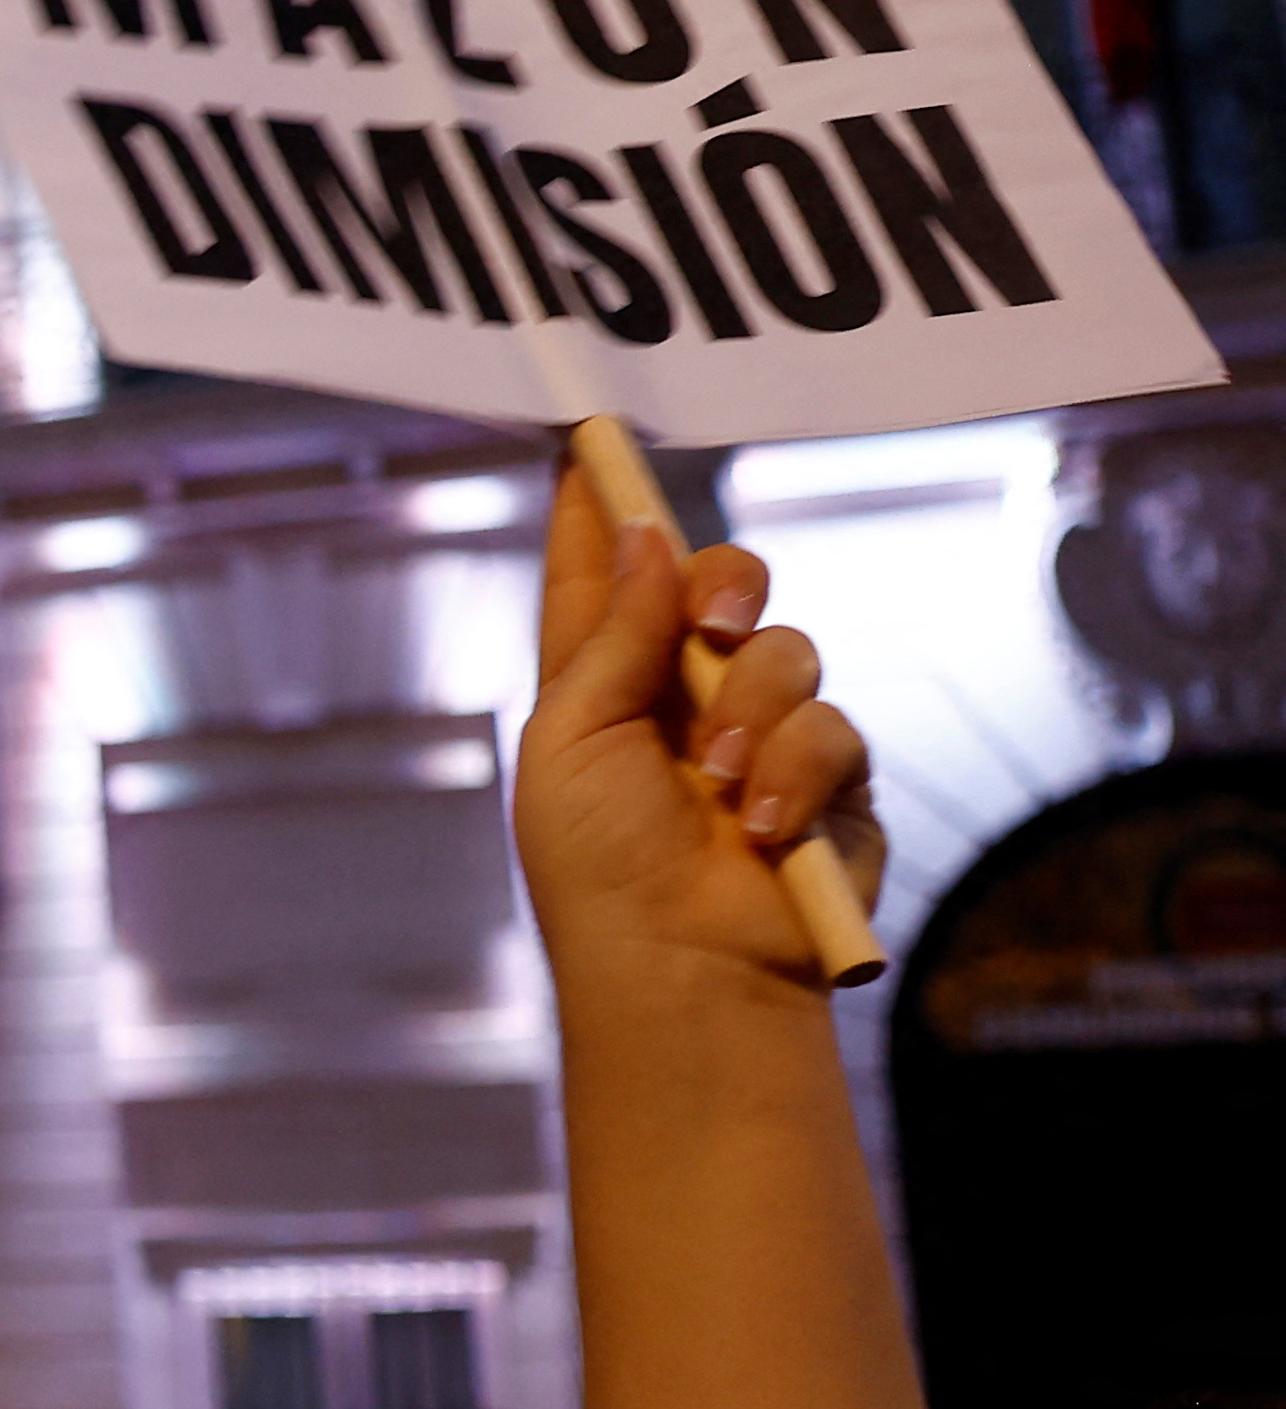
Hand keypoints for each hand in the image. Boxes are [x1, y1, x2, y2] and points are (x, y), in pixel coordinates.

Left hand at [514, 487, 882, 998]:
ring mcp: (766, 738)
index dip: (598, 508)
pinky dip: (797, 771)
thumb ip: (610, 635)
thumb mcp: (573, 741)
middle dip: (726, 582)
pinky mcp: (832, 785)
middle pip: (725, 584)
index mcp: (604, 684)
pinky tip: (765, 824)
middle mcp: (686, 699)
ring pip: (789, 651)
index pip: (603, 575)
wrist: (678, 970)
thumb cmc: (597, 870)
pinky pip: (836, 729)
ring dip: (752, 712)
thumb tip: (636, 534)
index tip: (586, 438)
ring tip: (719, 785)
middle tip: (714, 618)